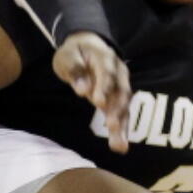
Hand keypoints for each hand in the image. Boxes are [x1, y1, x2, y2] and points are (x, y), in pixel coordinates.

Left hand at [53, 34, 130, 153]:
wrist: (87, 46)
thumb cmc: (75, 52)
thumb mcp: (67, 56)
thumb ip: (75, 71)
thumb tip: (82, 90)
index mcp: (105, 58)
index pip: (107, 73)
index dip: (104, 87)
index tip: (98, 102)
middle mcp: (119, 72)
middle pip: (121, 92)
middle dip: (117, 110)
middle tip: (112, 126)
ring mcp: (121, 86)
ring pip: (125, 106)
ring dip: (122, 126)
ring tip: (119, 145)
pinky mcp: (118, 99)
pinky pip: (122, 114)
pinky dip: (121, 130)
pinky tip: (120, 146)